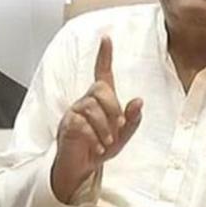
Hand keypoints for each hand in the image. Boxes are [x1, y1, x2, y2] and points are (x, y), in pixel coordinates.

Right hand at [51, 36, 143, 203]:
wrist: (80, 169)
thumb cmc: (100, 148)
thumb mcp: (122, 137)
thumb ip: (132, 120)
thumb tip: (138, 101)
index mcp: (100, 101)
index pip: (102, 72)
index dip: (104, 55)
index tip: (106, 38)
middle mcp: (86, 101)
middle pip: (99, 88)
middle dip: (113, 107)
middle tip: (118, 126)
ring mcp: (74, 112)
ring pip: (91, 106)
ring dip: (104, 126)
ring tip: (108, 142)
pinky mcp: (66, 124)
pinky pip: (81, 123)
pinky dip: (94, 137)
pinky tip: (98, 148)